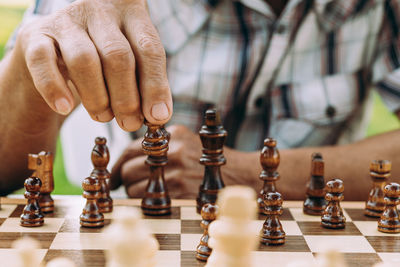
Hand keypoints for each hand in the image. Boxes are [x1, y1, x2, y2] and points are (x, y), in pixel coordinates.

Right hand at [13, 0, 171, 130]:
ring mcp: (67, 20)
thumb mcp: (131, 63)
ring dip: (97, 98)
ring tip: (104, 117)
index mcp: (131, 13)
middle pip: (117, 56)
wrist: (58, 48)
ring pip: (84, 60)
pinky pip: (43, 62)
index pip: (149, 49)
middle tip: (129, 123)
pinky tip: (65, 107)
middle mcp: (100, 11)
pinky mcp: (37, 35)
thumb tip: (158, 115)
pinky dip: (54, 88)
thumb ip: (145, 83)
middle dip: (126, 98)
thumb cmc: (104, 59)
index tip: (157, 116)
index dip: (155, 86)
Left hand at [110, 125, 260, 198]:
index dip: (118, 164)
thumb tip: (127, 155)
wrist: (238, 174)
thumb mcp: (186, 138)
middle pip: (129, 170)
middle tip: (127, 185)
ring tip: (151, 191)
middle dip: (125, 180)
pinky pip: (149, 201)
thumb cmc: (207, 158)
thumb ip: (160, 141)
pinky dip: (148, 202)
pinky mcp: (180, 192)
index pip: (130, 149)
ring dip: (136, 193)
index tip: (114, 175)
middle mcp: (172, 152)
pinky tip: (158, 198)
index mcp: (171, 136)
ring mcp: (176, 173)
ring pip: (135, 188)